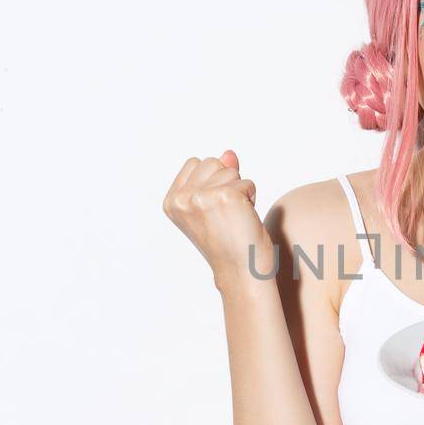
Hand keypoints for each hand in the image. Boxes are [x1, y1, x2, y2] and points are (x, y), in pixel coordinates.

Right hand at [162, 149, 272, 287]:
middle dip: (227, 182)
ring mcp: (201, 197)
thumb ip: (217, 177)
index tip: (214, 210)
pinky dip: (251, 198)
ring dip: (240, 191)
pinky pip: (247, 182)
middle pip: (212, 162)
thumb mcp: (216, 205)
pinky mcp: (224, 196)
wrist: (241, 271)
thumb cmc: (230, 243)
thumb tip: (228, 153)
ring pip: (230, 170)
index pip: (196, 164)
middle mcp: (181, 199)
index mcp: (171, 201)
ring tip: (235, 217)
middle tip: (227, 214)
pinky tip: (244, 219)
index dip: (213, 181)